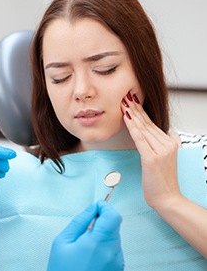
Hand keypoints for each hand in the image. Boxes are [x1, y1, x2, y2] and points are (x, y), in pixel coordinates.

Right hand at [47, 201, 123, 270]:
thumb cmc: (62, 270)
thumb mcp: (62, 242)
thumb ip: (79, 221)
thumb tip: (92, 208)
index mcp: (97, 244)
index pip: (113, 216)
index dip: (105, 207)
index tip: (97, 206)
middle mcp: (111, 253)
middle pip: (115, 224)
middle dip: (103, 220)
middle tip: (87, 226)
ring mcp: (117, 262)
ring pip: (115, 236)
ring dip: (104, 233)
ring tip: (86, 244)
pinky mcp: (118, 268)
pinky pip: (115, 248)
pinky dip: (105, 244)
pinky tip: (91, 253)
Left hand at [121, 92, 180, 209]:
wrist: (168, 199)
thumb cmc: (161, 180)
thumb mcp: (162, 158)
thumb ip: (157, 144)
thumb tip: (150, 133)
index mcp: (171, 141)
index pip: (152, 123)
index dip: (140, 111)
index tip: (131, 100)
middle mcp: (168, 143)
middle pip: (147, 123)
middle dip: (135, 108)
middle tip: (125, 95)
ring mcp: (161, 151)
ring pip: (143, 129)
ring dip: (132, 114)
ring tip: (123, 103)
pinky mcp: (152, 158)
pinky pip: (140, 139)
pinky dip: (132, 128)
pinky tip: (126, 118)